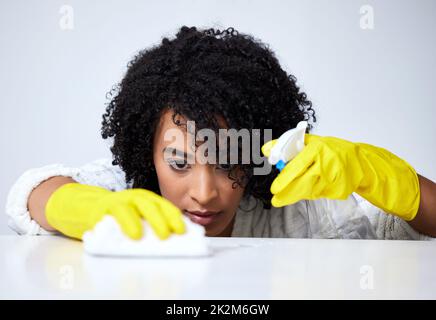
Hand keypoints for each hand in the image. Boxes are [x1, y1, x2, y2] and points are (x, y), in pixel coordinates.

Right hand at [45, 183, 185, 239]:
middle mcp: (135, 198)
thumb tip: (173, 240)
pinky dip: (116, 223)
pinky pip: (111, 214)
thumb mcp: (141, 217)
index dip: (173, 217)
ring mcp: (119, 201)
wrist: (95, 208)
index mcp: (149, 200)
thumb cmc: (123, 217)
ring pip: (128, 208)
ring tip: (137, 236)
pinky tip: (119, 232)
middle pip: (150, 205)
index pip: (164, 206)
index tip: (182, 230)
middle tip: (166, 235)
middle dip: (159, 219)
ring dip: (133, 221)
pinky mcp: (103, 208)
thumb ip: (153, 223)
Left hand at [262, 134, 419, 220]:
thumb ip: (286, 146)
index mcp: (318, 149)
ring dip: (297, 193)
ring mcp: (334, 179)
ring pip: (310, 191)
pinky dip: (312, 193)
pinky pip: (319, 195)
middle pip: (303, 183)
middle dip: (288, 193)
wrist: (360, 161)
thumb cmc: (332, 150)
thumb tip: (265, 150)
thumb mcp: (310, 142)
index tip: (274, 189)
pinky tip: (313, 187)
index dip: (285, 179)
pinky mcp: (339, 191)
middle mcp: (327, 164)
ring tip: (288, 195)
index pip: (298, 165)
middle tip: (276, 199)